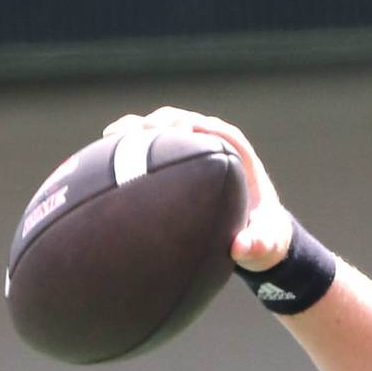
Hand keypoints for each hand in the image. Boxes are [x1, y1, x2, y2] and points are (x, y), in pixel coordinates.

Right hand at [102, 106, 292, 270]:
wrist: (254, 237)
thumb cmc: (262, 237)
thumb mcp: (265, 246)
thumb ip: (258, 246)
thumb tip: (241, 247)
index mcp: (244, 162)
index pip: (226, 136)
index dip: (205, 130)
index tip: (184, 133)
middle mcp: (219, 150)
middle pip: (192, 123)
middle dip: (166, 123)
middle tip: (141, 131)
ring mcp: (196, 152)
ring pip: (168, 129)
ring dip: (143, 128)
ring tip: (114, 136)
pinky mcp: (180, 161)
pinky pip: (155, 145)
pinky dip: (133, 142)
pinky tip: (106, 147)